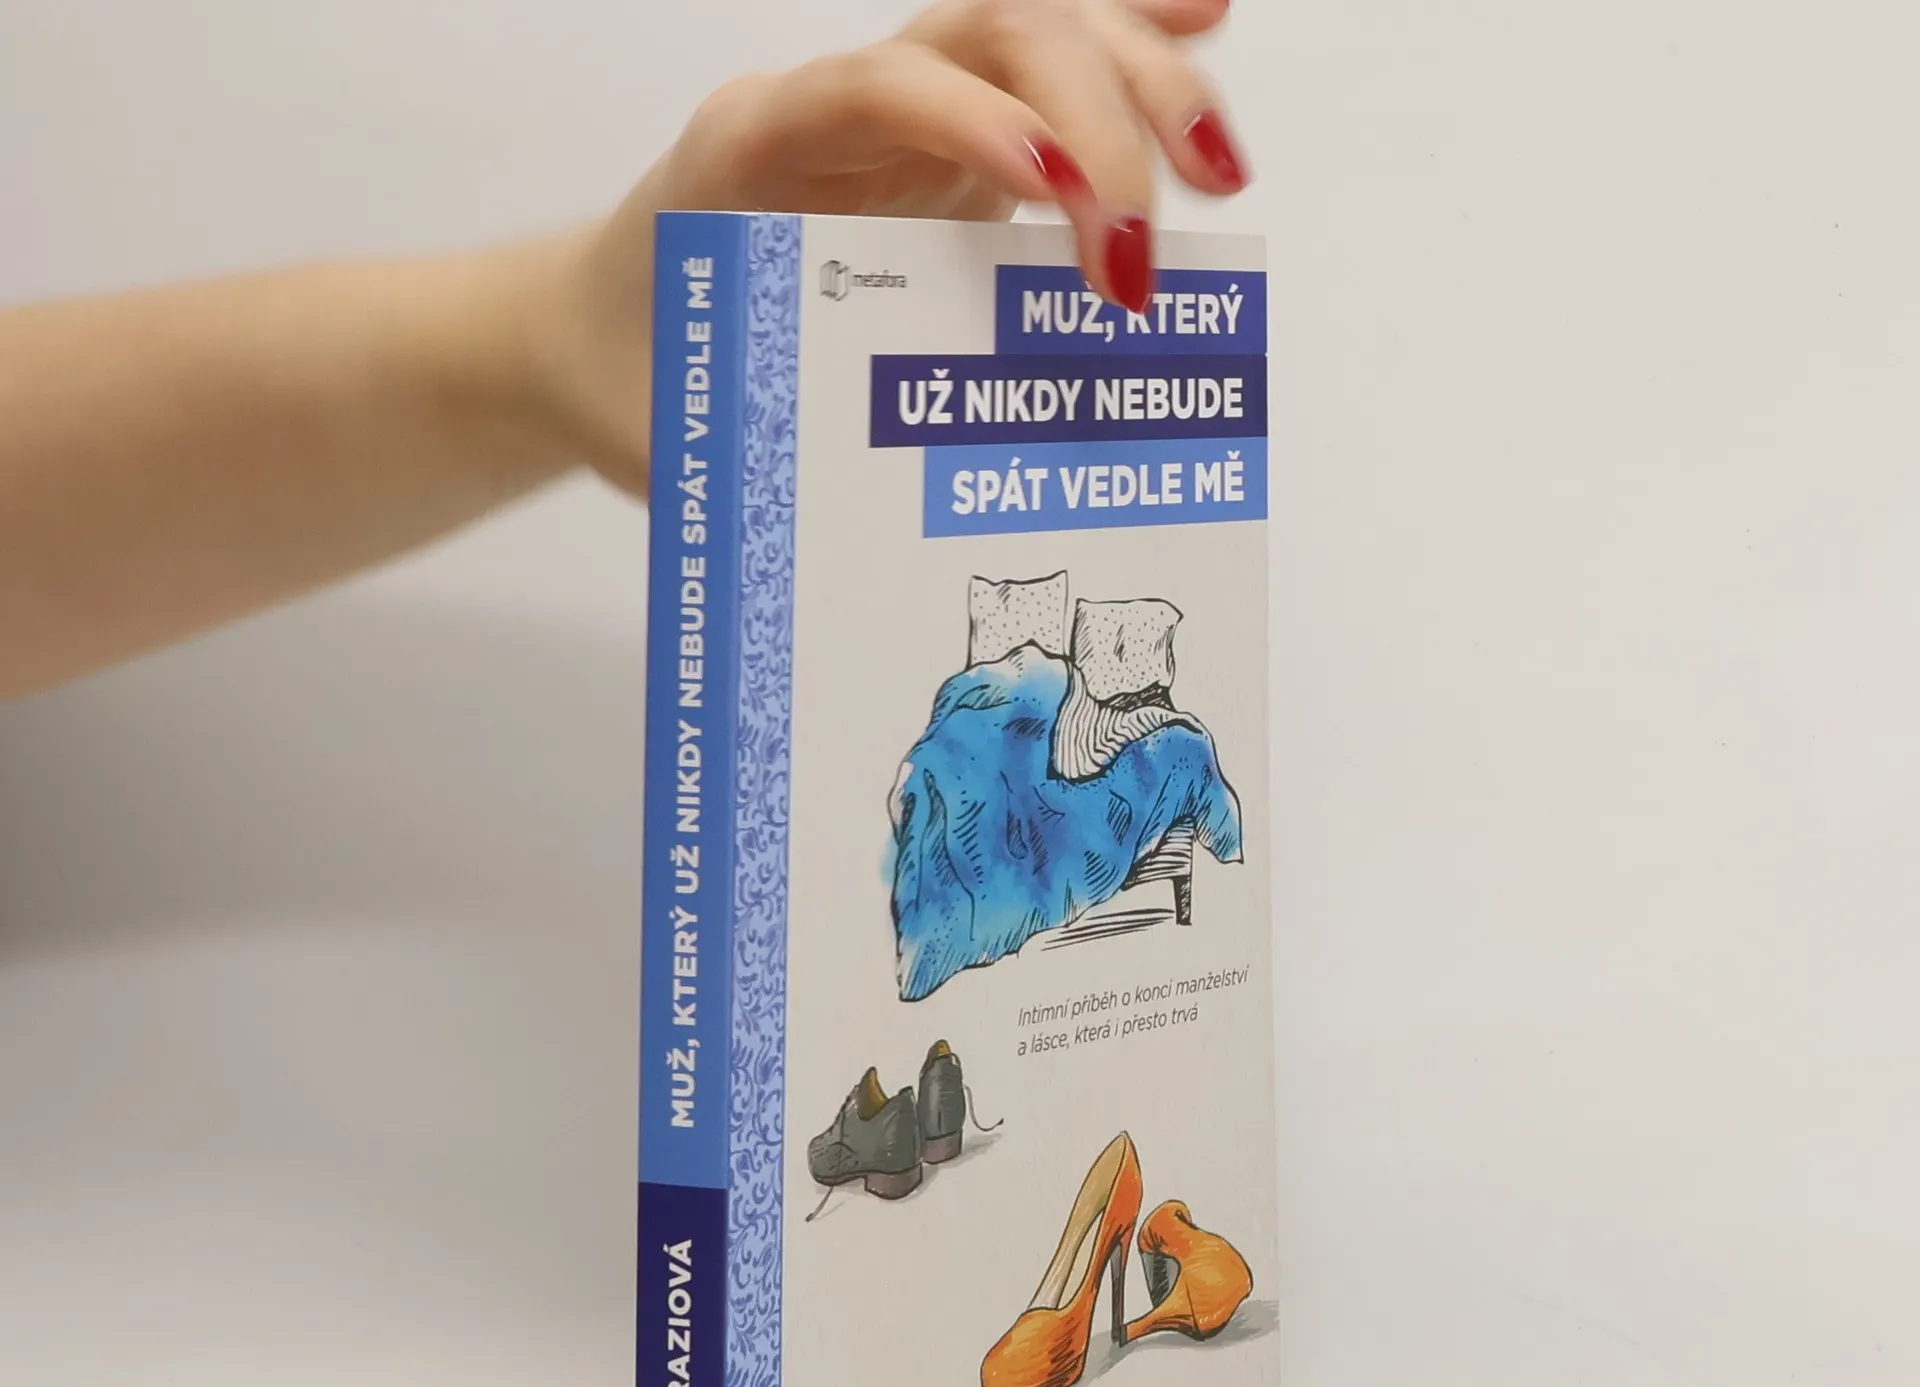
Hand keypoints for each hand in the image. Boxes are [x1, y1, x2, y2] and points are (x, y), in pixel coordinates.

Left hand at [554, 0, 1247, 489]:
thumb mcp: (680, 430)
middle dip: (1097, 124)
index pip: (889, 90)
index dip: (984, 124)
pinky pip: (1045, 68)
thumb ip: (765, 464)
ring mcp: (901, 116)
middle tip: (1139, 269)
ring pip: (1037, 28)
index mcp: (756, 146)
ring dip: (1143, 78)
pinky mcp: (945, 148)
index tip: (1064, 200)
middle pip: (994, 31)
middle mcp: (839, 107)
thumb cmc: (640, 376)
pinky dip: (1127, 43)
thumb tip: (875, 540)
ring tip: (1218, 175)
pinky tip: (1206, 21)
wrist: (591, 330)